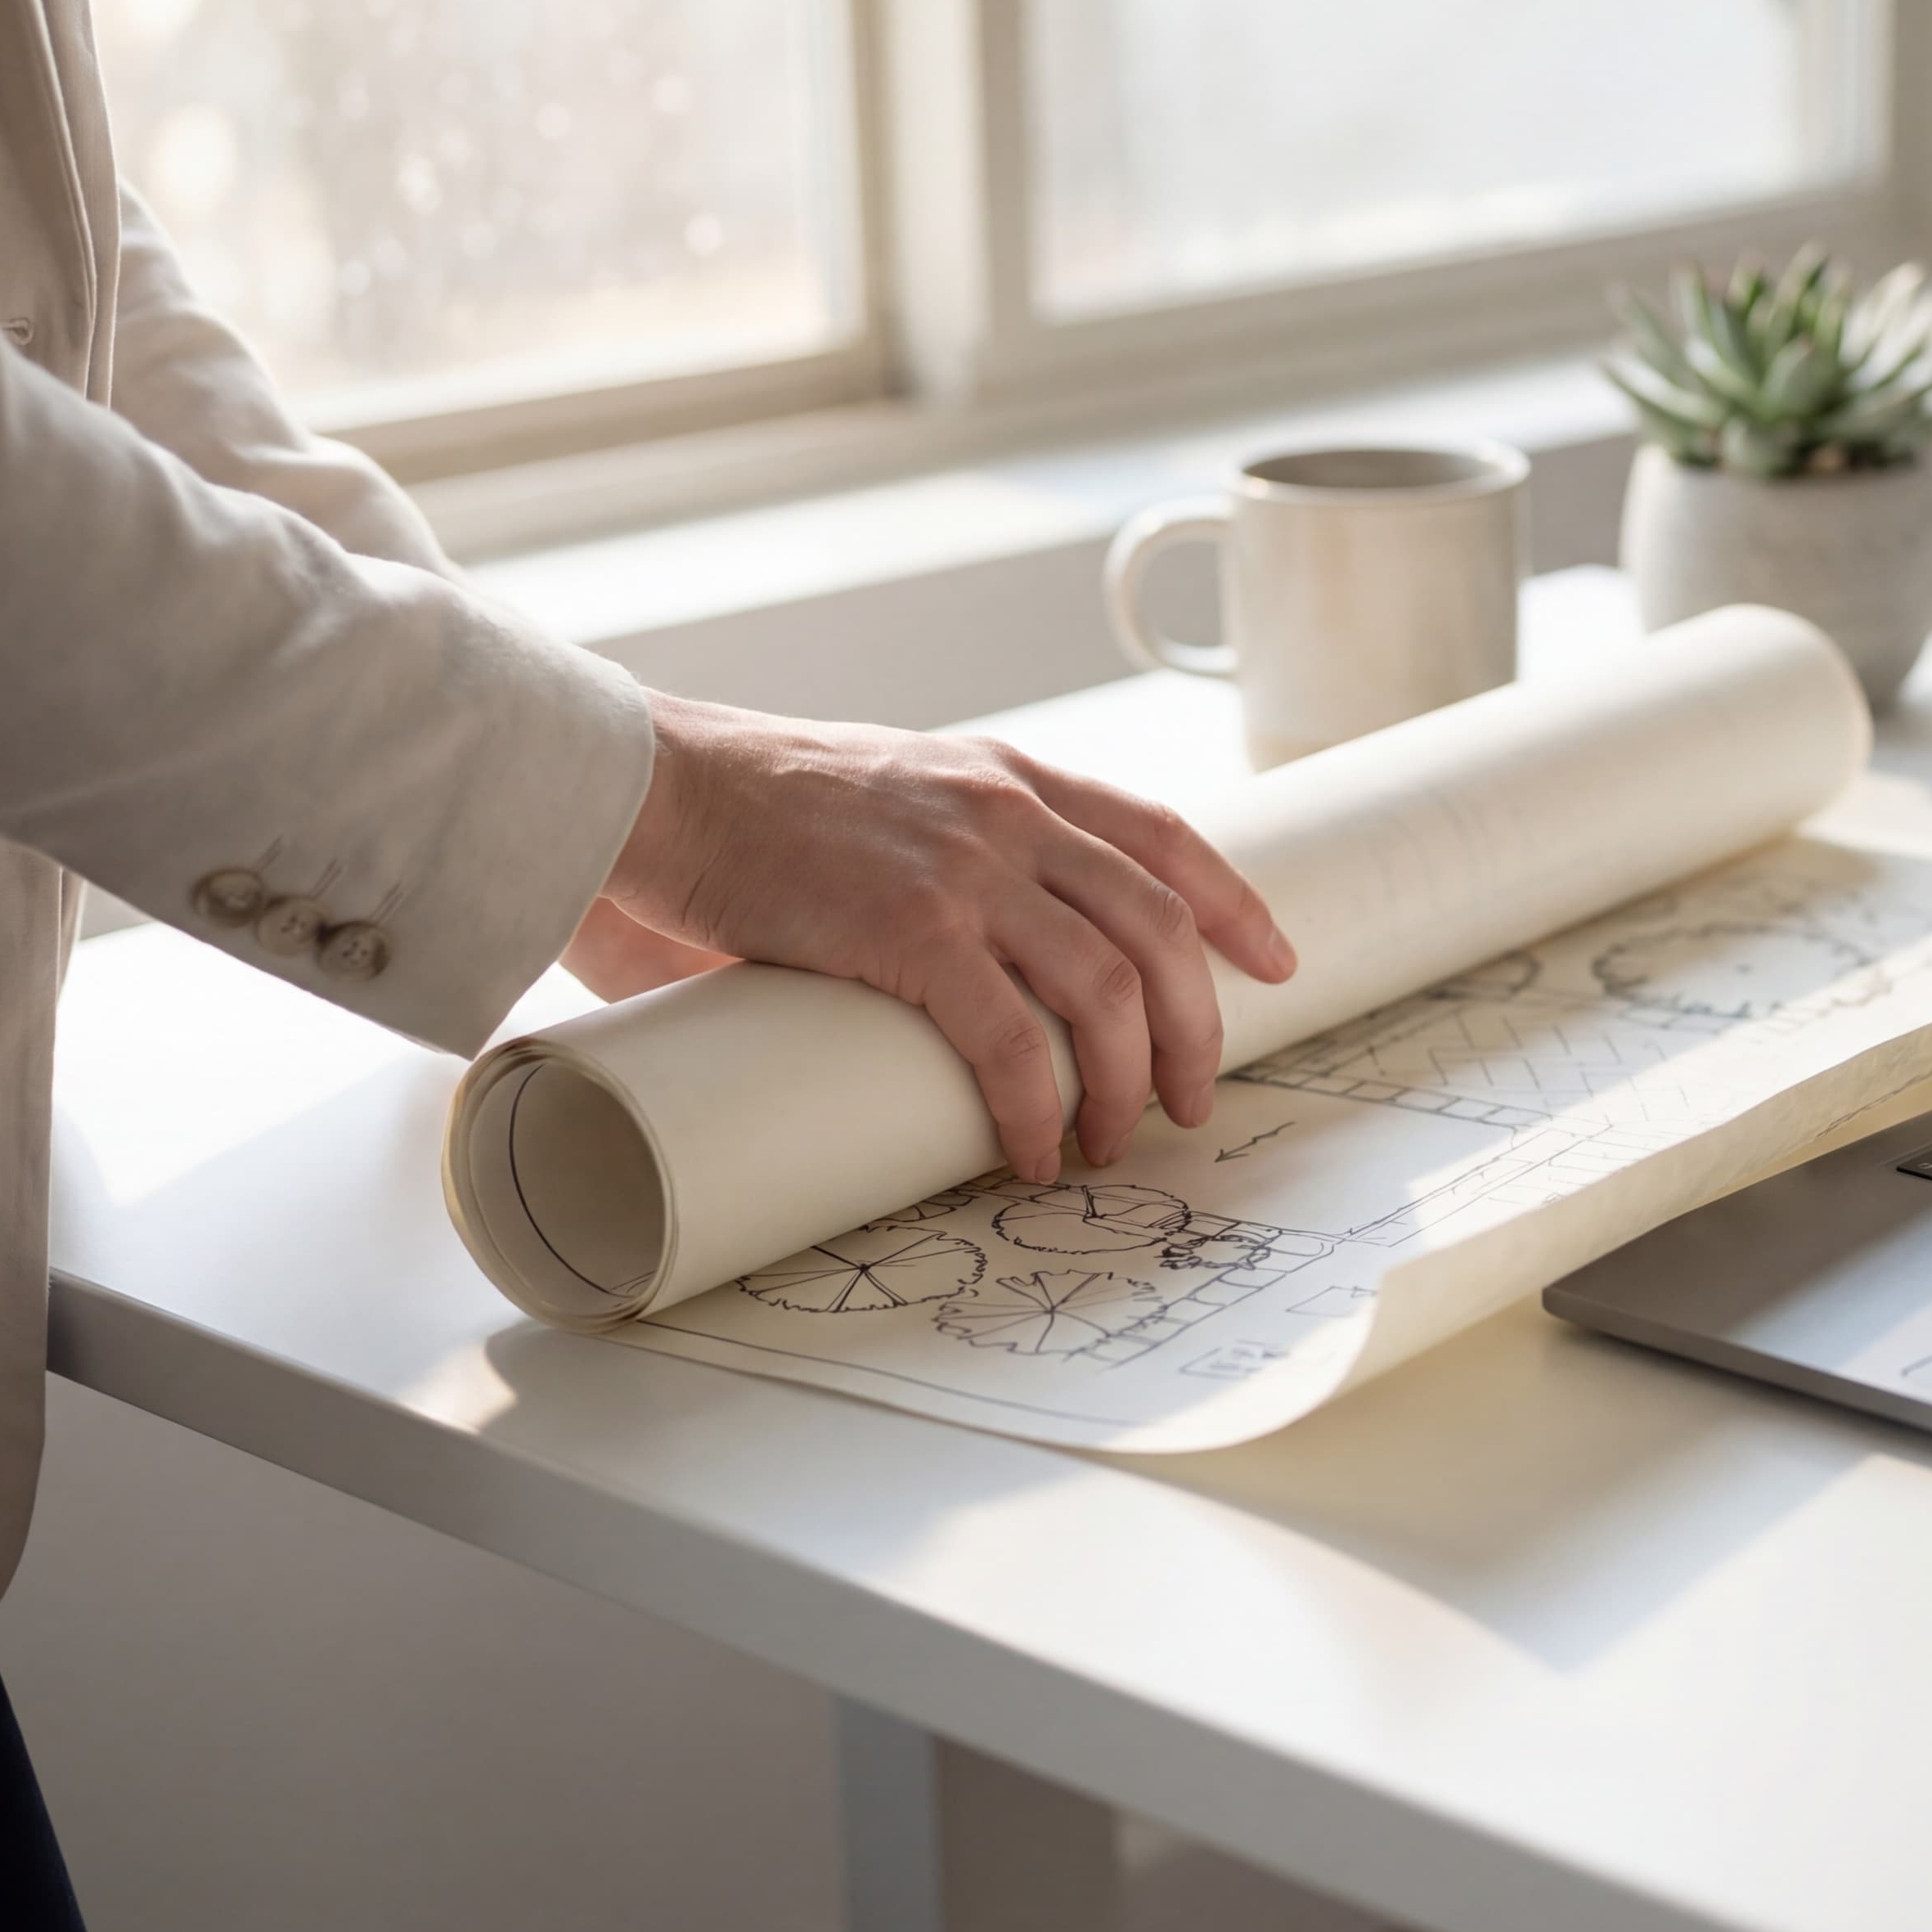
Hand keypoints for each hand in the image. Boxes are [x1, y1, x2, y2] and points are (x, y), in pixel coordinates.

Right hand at [594, 692, 1294, 1180]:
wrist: (658, 786)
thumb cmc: (754, 810)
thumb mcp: (890, 797)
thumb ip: (946, 861)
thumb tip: (966, 961)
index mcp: (1011, 778)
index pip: (1163, 834)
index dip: (1233, 903)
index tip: (1273, 961)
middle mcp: (1010, 813)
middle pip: (1162, 927)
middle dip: (1197, 1027)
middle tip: (1192, 1097)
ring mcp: (968, 871)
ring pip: (1110, 990)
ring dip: (1128, 1083)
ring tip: (1115, 1140)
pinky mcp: (911, 931)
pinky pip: (1013, 1042)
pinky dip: (1037, 1111)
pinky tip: (1034, 1153)